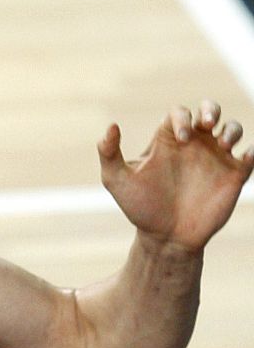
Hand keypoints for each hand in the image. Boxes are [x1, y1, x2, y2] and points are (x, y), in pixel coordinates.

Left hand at [99, 100, 253, 254]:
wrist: (165, 237)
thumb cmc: (139, 206)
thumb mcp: (116, 179)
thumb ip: (109, 152)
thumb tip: (111, 125)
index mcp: (168, 139)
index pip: (179, 113)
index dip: (182, 118)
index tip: (183, 139)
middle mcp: (194, 144)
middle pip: (208, 110)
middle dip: (211, 109)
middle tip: (208, 122)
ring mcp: (215, 159)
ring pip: (232, 129)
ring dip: (233, 129)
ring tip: (225, 142)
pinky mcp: (233, 178)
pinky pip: (250, 158)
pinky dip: (253, 152)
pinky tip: (246, 155)